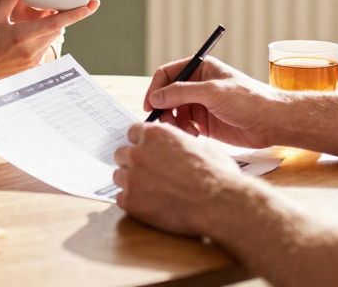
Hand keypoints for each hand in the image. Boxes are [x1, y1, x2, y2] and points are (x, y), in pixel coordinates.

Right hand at [0, 0, 99, 84]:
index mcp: (21, 37)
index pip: (54, 24)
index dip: (75, 14)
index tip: (92, 4)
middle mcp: (30, 51)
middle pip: (57, 29)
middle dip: (66, 14)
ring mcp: (32, 61)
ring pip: (52, 37)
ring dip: (55, 24)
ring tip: (54, 11)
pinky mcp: (32, 66)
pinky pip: (44, 46)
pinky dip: (45, 34)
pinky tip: (37, 27)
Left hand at [113, 123, 247, 235]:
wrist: (218, 205)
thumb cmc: (217, 175)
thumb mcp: (201, 146)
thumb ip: (180, 142)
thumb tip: (179, 145)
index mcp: (155, 135)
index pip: (133, 132)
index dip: (141, 142)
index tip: (146, 150)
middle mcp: (139, 153)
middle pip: (121, 154)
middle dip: (133, 162)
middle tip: (148, 173)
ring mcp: (132, 178)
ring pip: (119, 176)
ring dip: (131, 182)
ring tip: (149, 191)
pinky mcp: (131, 202)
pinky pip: (121, 198)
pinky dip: (132, 202)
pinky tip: (149, 205)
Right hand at [143, 55, 283, 148]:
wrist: (272, 122)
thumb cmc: (248, 100)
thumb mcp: (212, 92)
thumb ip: (181, 93)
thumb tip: (155, 97)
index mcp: (200, 69)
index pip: (167, 74)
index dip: (155, 88)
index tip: (149, 105)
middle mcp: (197, 85)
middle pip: (167, 95)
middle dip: (163, 109)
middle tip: (163, 123)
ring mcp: (200, 104)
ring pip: (173, 112)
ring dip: (173, 123)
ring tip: (186, 131)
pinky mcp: (204, 123)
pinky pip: (183, 126)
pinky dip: (183, 131)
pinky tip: (195, 136)